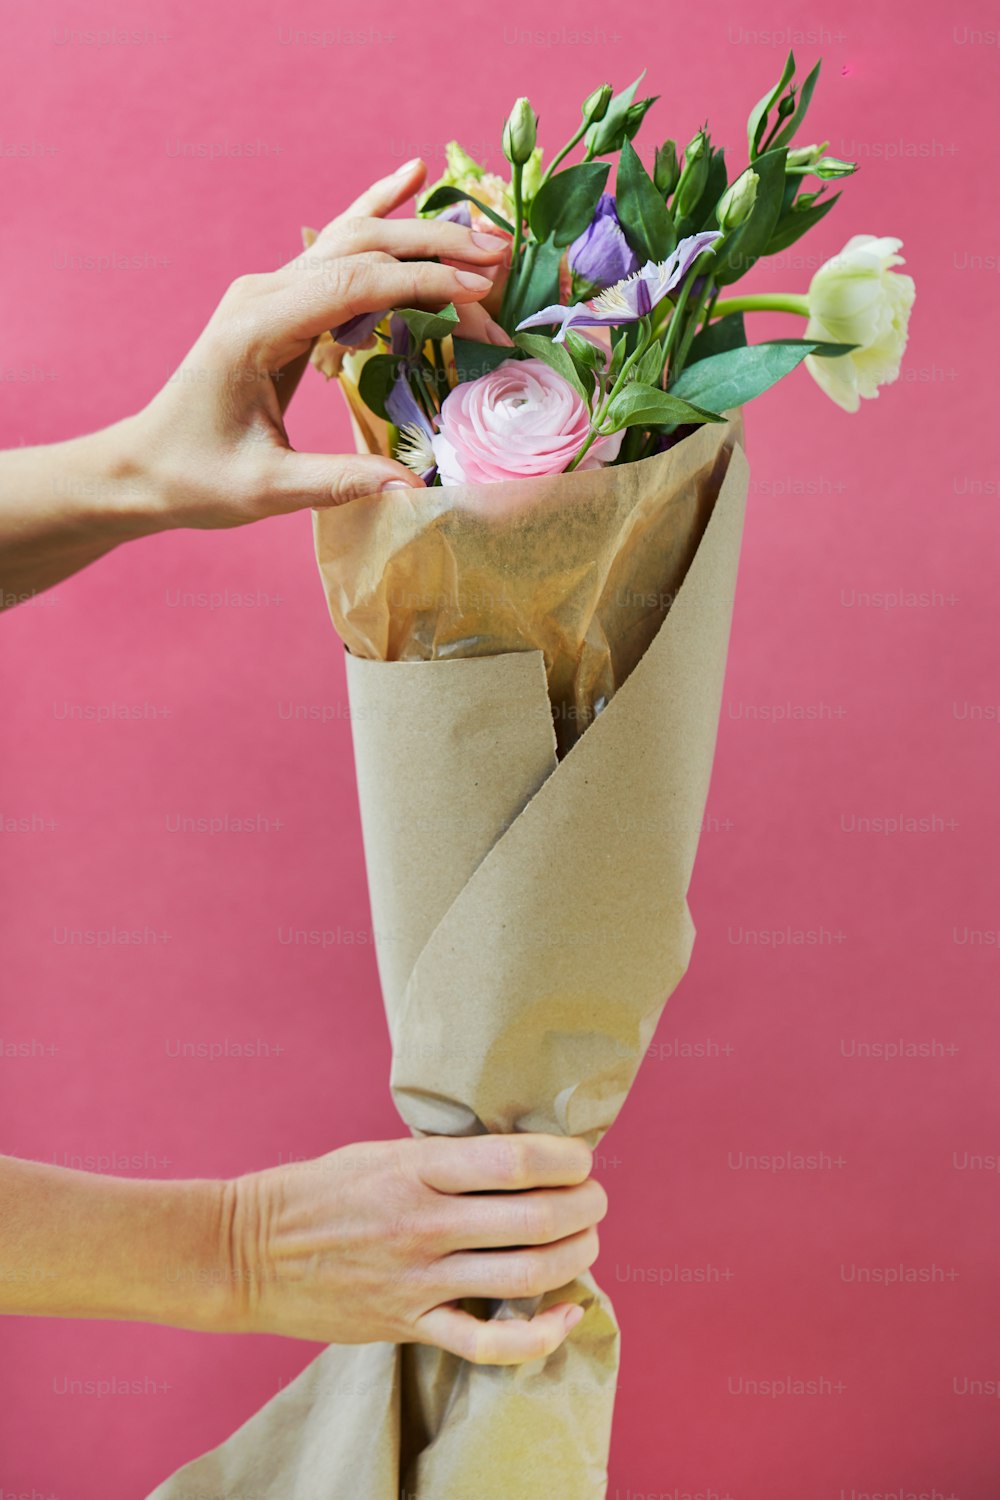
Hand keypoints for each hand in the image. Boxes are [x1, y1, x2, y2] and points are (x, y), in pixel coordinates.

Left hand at [0, 160, 515, 605]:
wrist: (148, 465)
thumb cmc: (198, 478)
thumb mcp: (267, 489)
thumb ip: (340, 481)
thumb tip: (413, 486)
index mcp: (257, 328)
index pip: (354, 285)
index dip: (422, 284)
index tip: (481, 294)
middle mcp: (263, 293)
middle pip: (361, 248)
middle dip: (434, 251)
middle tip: (500, 263)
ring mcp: (270, 290)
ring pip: (353, 241)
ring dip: (418, 236)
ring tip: (482, 239)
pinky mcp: (280, 301)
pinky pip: (336, 251)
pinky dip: (376, 215)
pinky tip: (409, 179)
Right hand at [222, 1133, 606, 1364]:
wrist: (248, 1251)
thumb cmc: (319, 1190)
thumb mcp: (382, 1152)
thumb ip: (444, 1158)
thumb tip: (516, 1157)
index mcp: (416, 1168)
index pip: (515, 1159)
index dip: (566, 1158)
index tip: (581, 1158)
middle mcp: (423, 1223)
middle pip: (535, 1218)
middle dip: (585, 1207)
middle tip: (596, 1199)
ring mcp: (417, 1279)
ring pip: (525, 1275)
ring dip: (575, 1256)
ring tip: (588, 1240)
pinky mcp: (407, 1325)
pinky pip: (487, 1343)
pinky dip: (539, 1335)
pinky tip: (567, 1314)